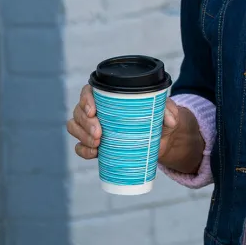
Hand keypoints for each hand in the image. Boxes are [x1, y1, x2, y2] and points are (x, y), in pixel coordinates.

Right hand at [66, 86, 204, 172]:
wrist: (161, 140)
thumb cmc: (159, 118)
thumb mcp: (166, 111)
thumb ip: (170, 109)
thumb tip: (170, 119)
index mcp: (110, 96)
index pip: (89, 91)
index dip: (86, 99)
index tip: (93, 110)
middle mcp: (97, 110)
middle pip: (79, 111)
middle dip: (85, 123)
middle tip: (99, 133)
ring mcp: (93, 127)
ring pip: (75, 127)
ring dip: (82, 135)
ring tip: (97, 144)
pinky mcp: (95, 145)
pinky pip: (80, 146)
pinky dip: (83, 150)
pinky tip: (94, 153)